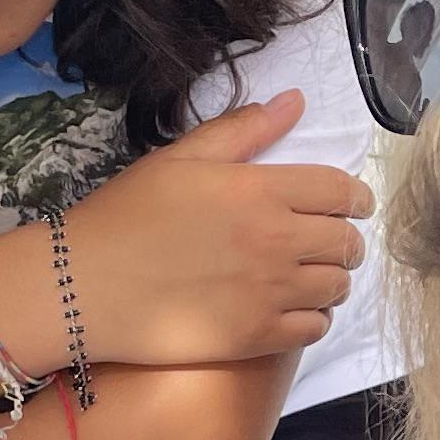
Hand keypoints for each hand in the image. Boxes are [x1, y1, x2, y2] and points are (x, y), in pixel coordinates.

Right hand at [59, 92, 372, 367]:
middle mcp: (275, 241)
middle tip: (328, 240)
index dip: (356, 196)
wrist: (84, 285)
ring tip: (310, 275)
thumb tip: (296, 102)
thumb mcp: (180, 158)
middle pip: (347, 241)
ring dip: (332, 278)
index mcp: (259, 191)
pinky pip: (314, 328)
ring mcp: (269, 293)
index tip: (352, 203)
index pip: (340, 190)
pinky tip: (294, 308)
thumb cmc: (126, 215)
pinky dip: (314, 317)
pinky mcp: (256, 336)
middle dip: (346, 238)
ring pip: (337, 287)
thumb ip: (243, 130)